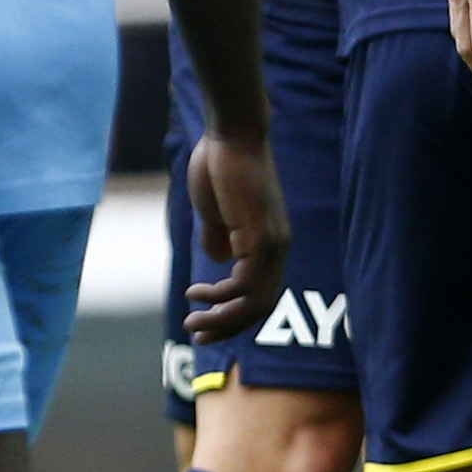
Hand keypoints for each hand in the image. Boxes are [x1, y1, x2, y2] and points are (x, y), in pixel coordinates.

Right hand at [182, 129, 287, 342]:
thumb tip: (218, 259)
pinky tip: (197, 294)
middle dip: (228, 327)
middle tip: (197, 336)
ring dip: (222, 320)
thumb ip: (218, 235)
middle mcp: (278, 248)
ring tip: (192, 323)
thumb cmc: (221, 166)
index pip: (261, 293)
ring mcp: (273, 244)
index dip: (234, 314)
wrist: (230, 135)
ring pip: (255, 301)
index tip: (203, 321)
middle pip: (262, 306)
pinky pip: (246, 284)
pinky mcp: (260, 237)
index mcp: (270, 242)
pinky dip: (221, 297)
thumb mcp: (217, 211)